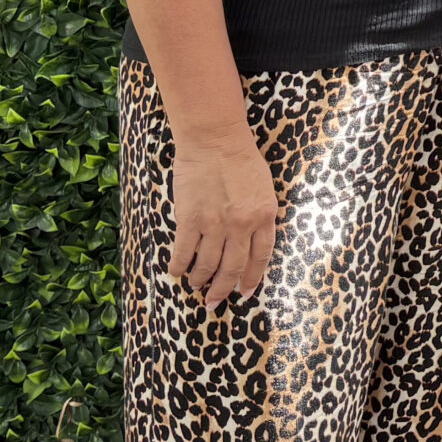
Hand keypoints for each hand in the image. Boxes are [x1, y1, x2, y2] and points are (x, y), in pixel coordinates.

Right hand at [167, 128, 277, 310]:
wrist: (215, 140)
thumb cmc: (241, 159)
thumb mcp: (263, 189)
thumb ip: (260, 216)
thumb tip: (251, 242)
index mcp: (264, 216)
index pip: (260, 257)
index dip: (251, 278)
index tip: (245, 292)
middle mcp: (242, 224)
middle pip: (232, 267)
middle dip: (223, 289)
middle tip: (214, 301)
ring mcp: (215, 223)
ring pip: (208, 264)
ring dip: (200, 279)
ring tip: (196, 286)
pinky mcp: (190, 218)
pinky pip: (184, 251)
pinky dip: (180, 266)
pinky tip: (177, 272)